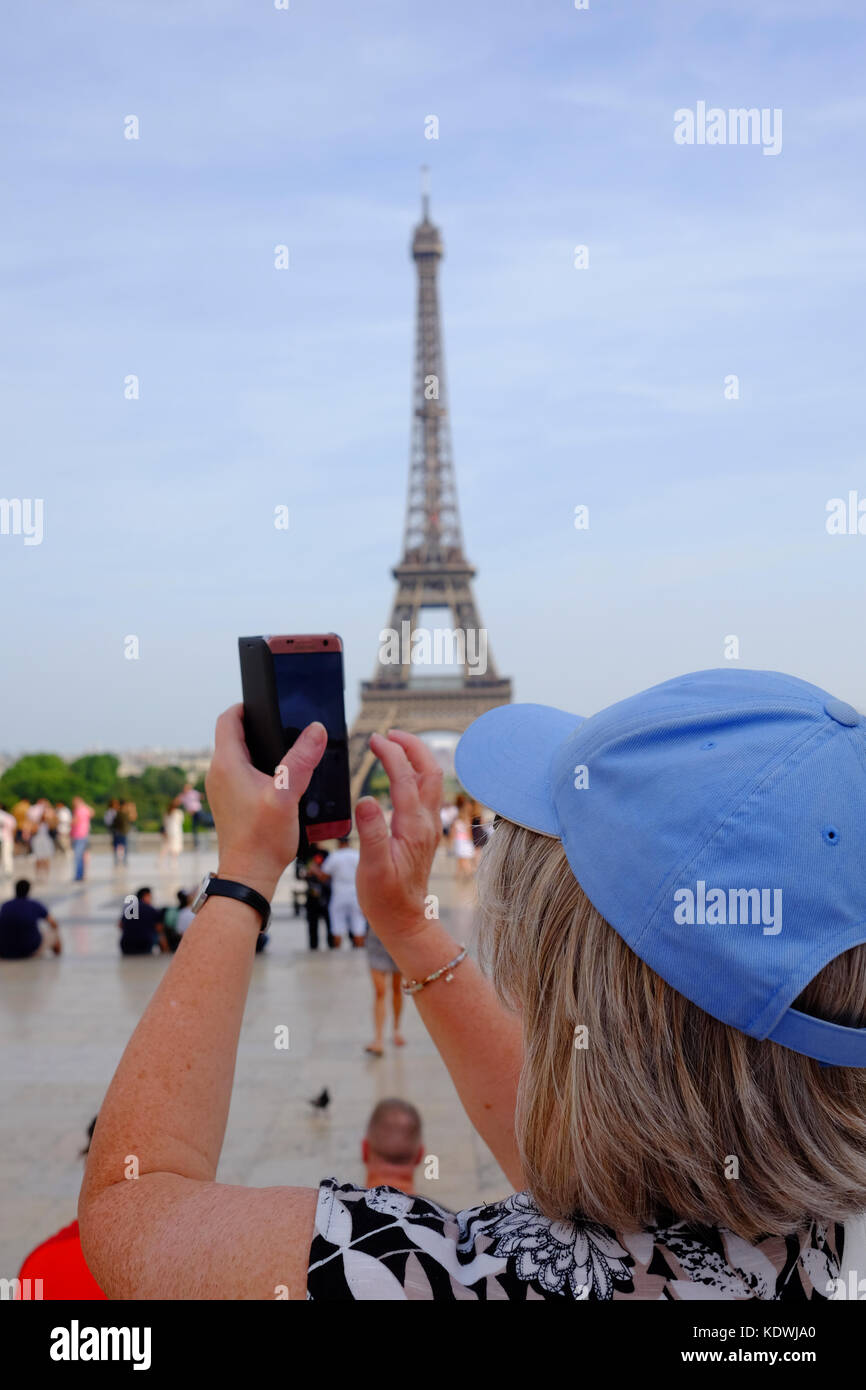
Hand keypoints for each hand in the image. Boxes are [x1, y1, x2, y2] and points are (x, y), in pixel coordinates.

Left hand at [206, 705, 326, 898]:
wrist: (249, 876)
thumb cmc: (262, 839)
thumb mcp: (287, 794)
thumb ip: (301, 760)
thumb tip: (316, 730)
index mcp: (226, 764)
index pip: (228, 718)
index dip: (246, 705)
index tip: (268, 703)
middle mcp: (218, 773)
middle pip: (234, 735)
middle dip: (258, 726)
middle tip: (285, 725)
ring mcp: (222, 789)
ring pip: (238, 755)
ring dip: (259, 748)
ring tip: (287, 750)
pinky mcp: (230, 802)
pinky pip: (240, 774)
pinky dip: (257, 768)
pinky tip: (280, 780)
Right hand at [355, 730, 442, 939]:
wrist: (405, 920)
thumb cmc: (386, 898)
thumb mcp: (371, 868)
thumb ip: (370, 833)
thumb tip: (366, 799)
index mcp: (412, 827)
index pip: (405, 778)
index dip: (391, 754)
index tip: (374, 739)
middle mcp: (426, 822)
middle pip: (430, 771)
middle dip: (412, 746)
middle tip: (388, 734)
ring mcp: (428, 826)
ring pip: (431, 780)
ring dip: (416, 757)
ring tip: (394, 745)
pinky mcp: (424, 831)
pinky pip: (426, 792)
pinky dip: (415, 773)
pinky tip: (400, 774)